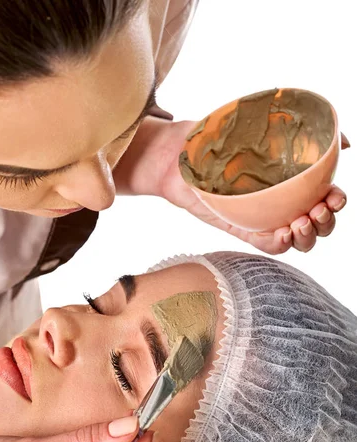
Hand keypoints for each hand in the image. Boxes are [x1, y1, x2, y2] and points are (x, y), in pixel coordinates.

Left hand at [125, 117, 348, 254]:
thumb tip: (343, 143)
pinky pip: (264, 244)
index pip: (321, 199)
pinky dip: (279, 243)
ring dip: (306, 237)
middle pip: (313, 225)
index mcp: (287, 181)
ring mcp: (258, 216)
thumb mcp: (261, 125)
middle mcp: (276, 201)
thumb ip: (302, 132)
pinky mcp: (237, 227)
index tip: (334, 195)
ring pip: (293, 240)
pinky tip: (284, 232)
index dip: (334, 203)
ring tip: (302, 221)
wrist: (173, 151)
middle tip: (319, 210)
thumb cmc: (215, 136)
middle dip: (325, 223)